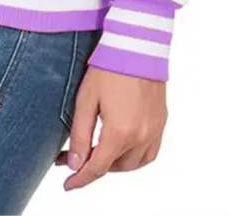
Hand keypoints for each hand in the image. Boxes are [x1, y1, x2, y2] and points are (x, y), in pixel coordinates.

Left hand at [57, 66, 167, 188]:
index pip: (97, 168)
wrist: (137, 44)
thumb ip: (80, 135)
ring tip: (98, 153)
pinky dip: (135, 158)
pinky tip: (123, 148)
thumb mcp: (86, 100)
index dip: (80, 179)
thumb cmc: (109, 67)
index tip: (67, 184)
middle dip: (95, 167)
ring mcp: (154, 130)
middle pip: (115, 167)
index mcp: (120, 133)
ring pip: (134, 164)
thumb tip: (75, 164)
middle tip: (76, 158)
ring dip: (115, 164)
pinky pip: (150, 153)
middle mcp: (141, 136)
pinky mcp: (162, 121)